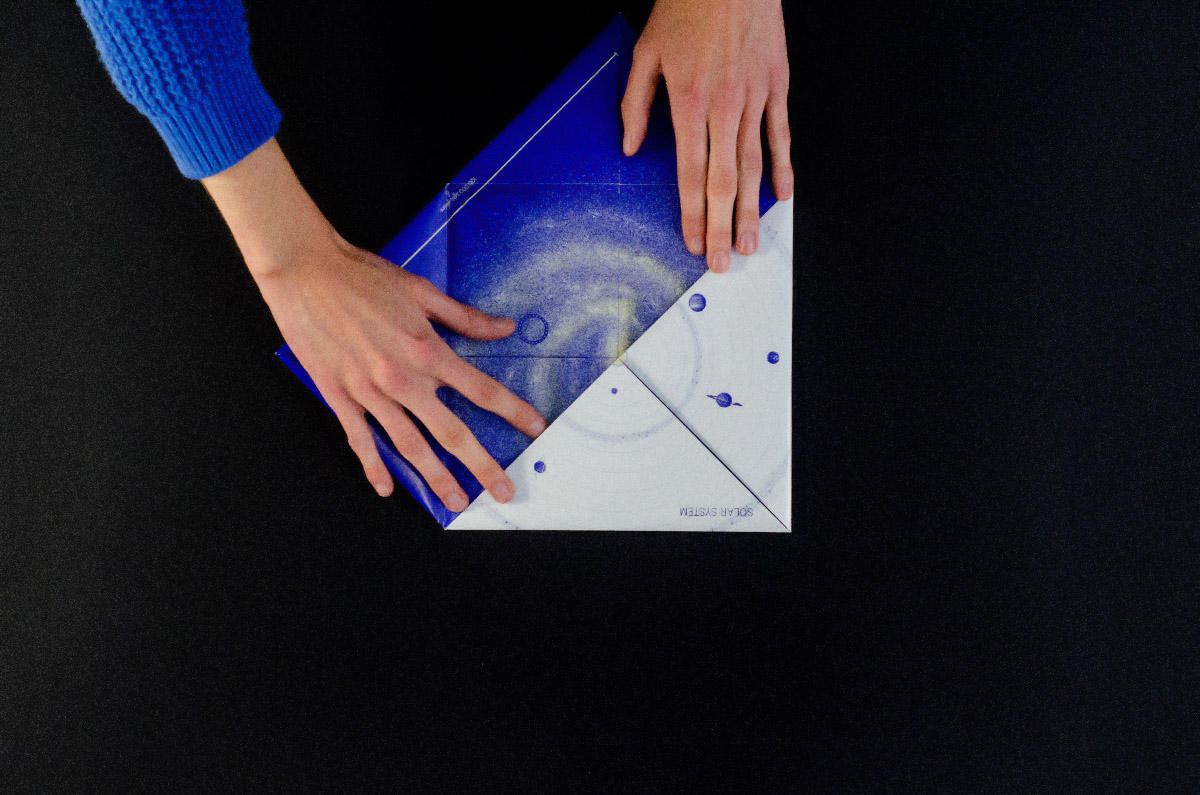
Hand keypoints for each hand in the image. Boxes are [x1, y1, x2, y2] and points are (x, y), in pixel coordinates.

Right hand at [202, 139, 545, 509]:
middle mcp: (403, 379)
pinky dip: (374, 465)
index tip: (534, 429)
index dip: (513, 412)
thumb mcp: (422, 292)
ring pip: (410, 446)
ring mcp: (370, 392)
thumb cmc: (363, 276)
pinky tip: (387, 487)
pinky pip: (360, 439)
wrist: (306, 272)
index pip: (482, 390)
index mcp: (428, 351)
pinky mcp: (339, 396)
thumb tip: (504, 328)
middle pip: (452, 432)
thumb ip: (465, 318)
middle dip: (482, 466)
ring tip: (455, 502)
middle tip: (503, 491)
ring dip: (435, 478)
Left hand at [621, 0, 792, 272]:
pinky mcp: (777, 84)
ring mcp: (755, 97)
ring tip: (750, 242)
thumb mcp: (646, 52)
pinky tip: (783, 196)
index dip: (692, 213)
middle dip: (722, 226)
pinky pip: (781, 134)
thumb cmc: (688, 6)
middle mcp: (724, 106)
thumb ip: (635, 104)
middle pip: (724, 181)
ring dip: (752, 209)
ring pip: (754, 165)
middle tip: (723, 262)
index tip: (692, 242)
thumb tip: (629, 146)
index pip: (691, 173)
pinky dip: (784, 167)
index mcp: (689, 102)